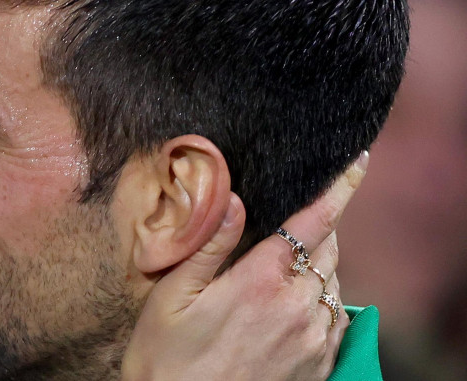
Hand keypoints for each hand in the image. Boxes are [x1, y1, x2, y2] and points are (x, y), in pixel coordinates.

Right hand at [121, 152, 368, 380]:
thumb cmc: (165, 359)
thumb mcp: (171, 295)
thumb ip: (208, 246)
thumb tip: (235, 200)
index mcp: (261, 281)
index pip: (313, 223)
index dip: (339, 189)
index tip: (357, 162)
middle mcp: (297, 306)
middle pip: (328, 250)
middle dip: (318, 229)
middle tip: (291, 223)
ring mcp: (313, 339)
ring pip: (333, 284)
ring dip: (317, 267)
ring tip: (282, 270)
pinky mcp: (318, 365)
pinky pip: (335, 320)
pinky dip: (322, 302)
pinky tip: (293, 305)